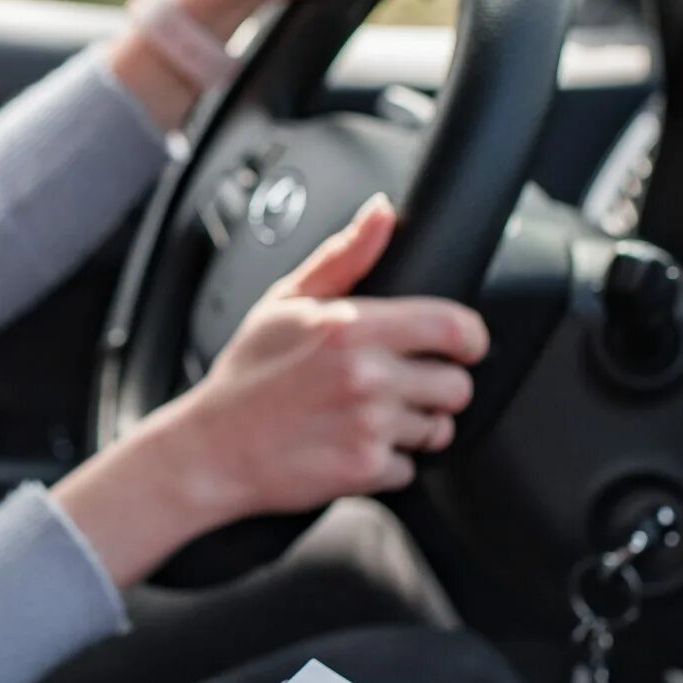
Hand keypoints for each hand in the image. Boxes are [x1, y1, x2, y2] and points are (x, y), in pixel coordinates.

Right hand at [53, 196, 487, 583]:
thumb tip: (382, 213)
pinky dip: (390, 463)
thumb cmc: (247, 375)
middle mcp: (366, 377)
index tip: (465, 345)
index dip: (471, 338)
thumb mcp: (286, 302)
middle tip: (406, 386)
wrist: (211, 450)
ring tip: (373, 416)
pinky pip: (411, 468)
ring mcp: (368, 426)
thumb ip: (344, 256)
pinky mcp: (364, 470)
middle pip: (458, 385)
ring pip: (439, 429)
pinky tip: (355, 445)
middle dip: (440, 386)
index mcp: (351, 327)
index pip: (454, 328)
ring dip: (418, 427)